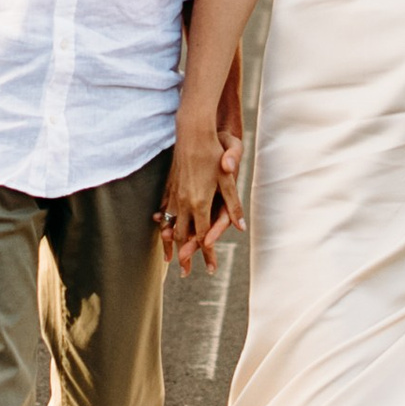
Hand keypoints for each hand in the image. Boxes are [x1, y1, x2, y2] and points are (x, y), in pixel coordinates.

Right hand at [158, 106, 232, 275]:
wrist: (192, 132)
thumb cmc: (214, 153)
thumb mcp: (228, 179)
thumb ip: (232, 205)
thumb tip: (241, 227)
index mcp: (200, 203)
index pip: (204, 236)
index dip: (208, 254)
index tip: (210, 270)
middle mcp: (184, 202)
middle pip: (183, 236)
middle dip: (185, 255)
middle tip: (186, 273)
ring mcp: (174, 194)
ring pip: (171, 225)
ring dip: (171, 243)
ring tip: (168, 259)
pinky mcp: (169, 186)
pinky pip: (165, 211)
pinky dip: (164, 224)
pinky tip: (163, 228)